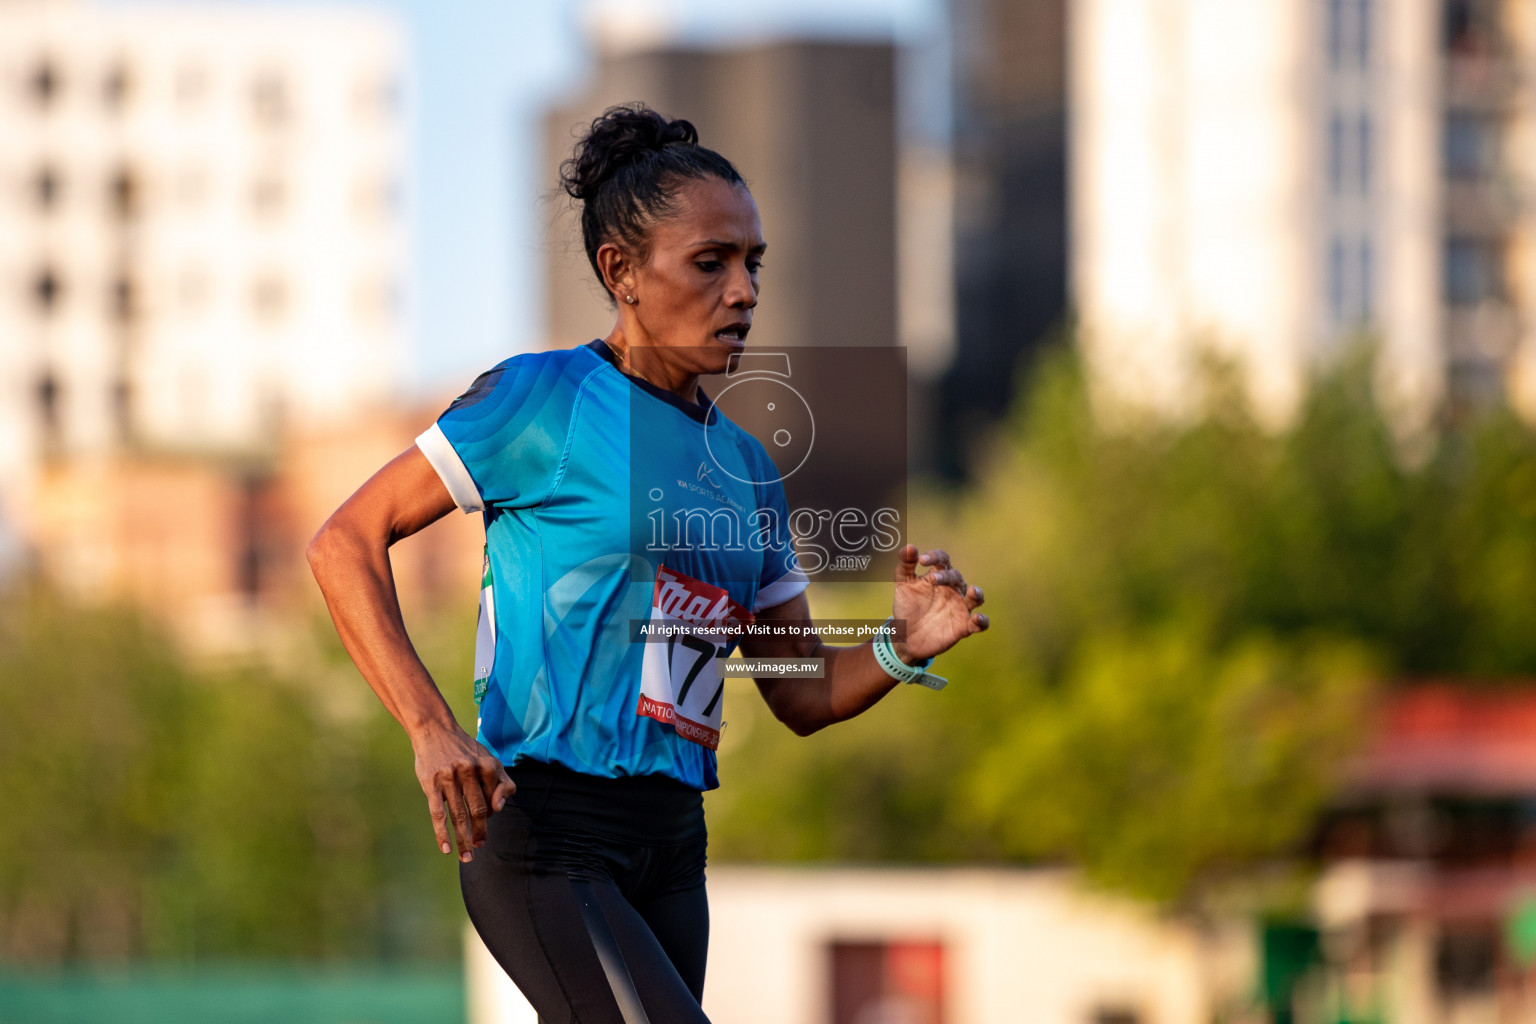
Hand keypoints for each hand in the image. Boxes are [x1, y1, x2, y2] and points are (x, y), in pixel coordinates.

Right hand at [411, 722, 515, 862]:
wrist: (435, 730)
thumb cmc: (465, 750)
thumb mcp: (488, 758)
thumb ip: (501, 781)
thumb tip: (499, 808)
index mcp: (487, 765)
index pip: (494, 799)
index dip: (491, 815)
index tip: (486, 825)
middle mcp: (469, 771)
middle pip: (478, 811)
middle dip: (480, 833)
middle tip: (479, 848)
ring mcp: (449, 778)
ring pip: (459, 816)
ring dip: (463, 840)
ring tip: (466, 857)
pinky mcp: (431, 784)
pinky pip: (438, 814)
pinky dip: (442, 834)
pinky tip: (446, 849)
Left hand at [891, 544, 987, 663]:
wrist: (906, 638)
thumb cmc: (907, 607)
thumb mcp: (903, 585)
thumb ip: (905, 565)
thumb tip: (909, 546)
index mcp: (938, 576)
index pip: (942, 560)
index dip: (935, 557)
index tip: (922, 560)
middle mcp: (953, 589)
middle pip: (956, 577)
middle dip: (946, 576)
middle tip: (933, 580)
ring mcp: (960, 607)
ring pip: (976, 597)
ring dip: (976, 593)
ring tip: (973, 591)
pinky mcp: (964, 626)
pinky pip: (980, 623)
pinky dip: (982, 621)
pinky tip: (977, 618)